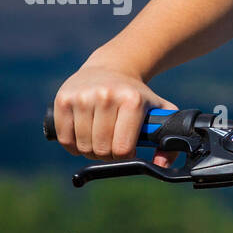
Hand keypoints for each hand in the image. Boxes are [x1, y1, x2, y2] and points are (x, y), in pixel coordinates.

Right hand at [51, 64, 177, 166]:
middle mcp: (106, 96)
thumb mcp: (161, 111)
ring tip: (100, 140)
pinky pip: (65, 138)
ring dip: (91, 151)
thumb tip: (159, 165)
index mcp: (131, 101)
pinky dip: (73, 146)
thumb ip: (169, 142)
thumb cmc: (138, 96)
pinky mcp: (63, 99)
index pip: (123, 148)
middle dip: (108, 155)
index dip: (125, 156)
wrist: (111, 68)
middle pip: (102, 150)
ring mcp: (82, 97)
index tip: (128, 149)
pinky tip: (83, 137)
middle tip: (112, 146)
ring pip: (83, 146)